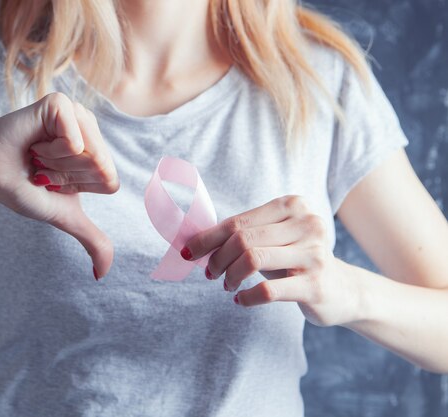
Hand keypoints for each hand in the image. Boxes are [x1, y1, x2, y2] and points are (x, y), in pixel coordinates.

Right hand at [0, 93, 118, 278]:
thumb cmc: (20, 188)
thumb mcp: (63, 216)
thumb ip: (90, 239)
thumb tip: (103, 274)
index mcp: (98, 154)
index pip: (110, 183)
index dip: (77, 189)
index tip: (52, 180)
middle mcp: (91, 131)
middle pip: (103, 169)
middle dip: (67, 177)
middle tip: (42, 167)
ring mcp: (76, 114)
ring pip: (91, 154)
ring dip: (57, 165)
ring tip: (37, 155)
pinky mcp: (59, 104)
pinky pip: (74, 138)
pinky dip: (51, 150)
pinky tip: (33, 143)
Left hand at [181, 195, 359, 326]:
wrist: (343, 289)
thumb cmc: (296, 259)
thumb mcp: (274, 238)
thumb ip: (243, 233)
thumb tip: (195, 242)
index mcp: (293, 205)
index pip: (238, 220)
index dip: (207, 238)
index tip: (189, 251)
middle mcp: (307, 224)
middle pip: (242, 239)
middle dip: (217, 258)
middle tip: (210, 273)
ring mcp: (314, 254)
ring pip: (252, 259)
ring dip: (229, 276)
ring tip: (226, 285)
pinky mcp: (315, 285)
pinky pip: (268, 290)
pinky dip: (247, 297)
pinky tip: (241, 299)